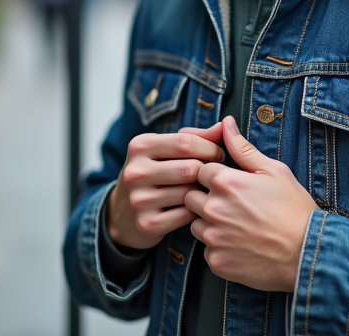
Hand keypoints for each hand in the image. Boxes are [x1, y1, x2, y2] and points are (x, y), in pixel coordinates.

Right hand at [105, 122, 225, 250]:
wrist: (123, 214)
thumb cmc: (154, 174)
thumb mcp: (164, 150)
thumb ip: (195, 137)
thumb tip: (225, 125)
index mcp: (139, 146)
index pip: (186, 142)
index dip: (210, 148)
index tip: (218, 155)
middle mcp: (135, 171)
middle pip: (190, 169)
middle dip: (208, 172)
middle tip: (213, 176)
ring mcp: (139, 199)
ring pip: (189, 193)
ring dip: (202, 194)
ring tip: (202, 192)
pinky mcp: (147, 224)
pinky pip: (187, 216)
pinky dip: (195, 212)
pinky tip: (193, 209)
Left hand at [184, 116, 316, 292]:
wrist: (307, 253)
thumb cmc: (293, 209)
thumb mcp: (273, 171)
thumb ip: (242, 148)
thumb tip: (225, 123)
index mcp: (225, 182)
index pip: (200, 170)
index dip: (214, 176)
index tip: (231, 184)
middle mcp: (213, 209)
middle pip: (191, 196)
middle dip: (206, 198)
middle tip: (233, 205)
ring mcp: (213, 237)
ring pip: (195, 224)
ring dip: (209, 223)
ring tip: (238, 225)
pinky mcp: (216, 261)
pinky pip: (206, 249)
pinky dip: (218, 247)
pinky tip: (240, 245)